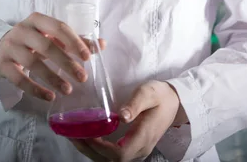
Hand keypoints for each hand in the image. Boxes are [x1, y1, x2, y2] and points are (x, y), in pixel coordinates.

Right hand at [0, 12, 93, 100]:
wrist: (0, 47)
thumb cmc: (32, 41)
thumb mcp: (50, 37)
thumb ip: (74, 41)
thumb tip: (102, 44)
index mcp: (37, 19)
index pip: (58, 27)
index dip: (74, 41)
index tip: (88, 58)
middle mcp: (22, 29)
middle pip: (46, 45)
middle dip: (66, 62)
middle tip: (83, 78)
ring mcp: (10, 46)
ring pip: (33, 63)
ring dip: (52, 78)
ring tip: (68, 90)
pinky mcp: (2, 64)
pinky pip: (19, 78)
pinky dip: (35, 89)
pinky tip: (49, 97)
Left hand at [70, 80, 184, 160]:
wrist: (175, 102)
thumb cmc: (160, 95)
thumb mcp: (148, 92)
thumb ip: (135, 104)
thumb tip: (121, 116)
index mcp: (144, 136)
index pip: (119, 154)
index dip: (100, 148)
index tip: (85, 134)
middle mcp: (140, 149)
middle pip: (112, 161)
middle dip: (90, 150)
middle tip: (71, 134)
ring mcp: (137, 150)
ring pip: (111, 161)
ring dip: (91, 151)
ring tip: (74, 136)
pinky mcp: (133, 147)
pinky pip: (113, 155)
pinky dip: (98, 149)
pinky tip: (87, 137)